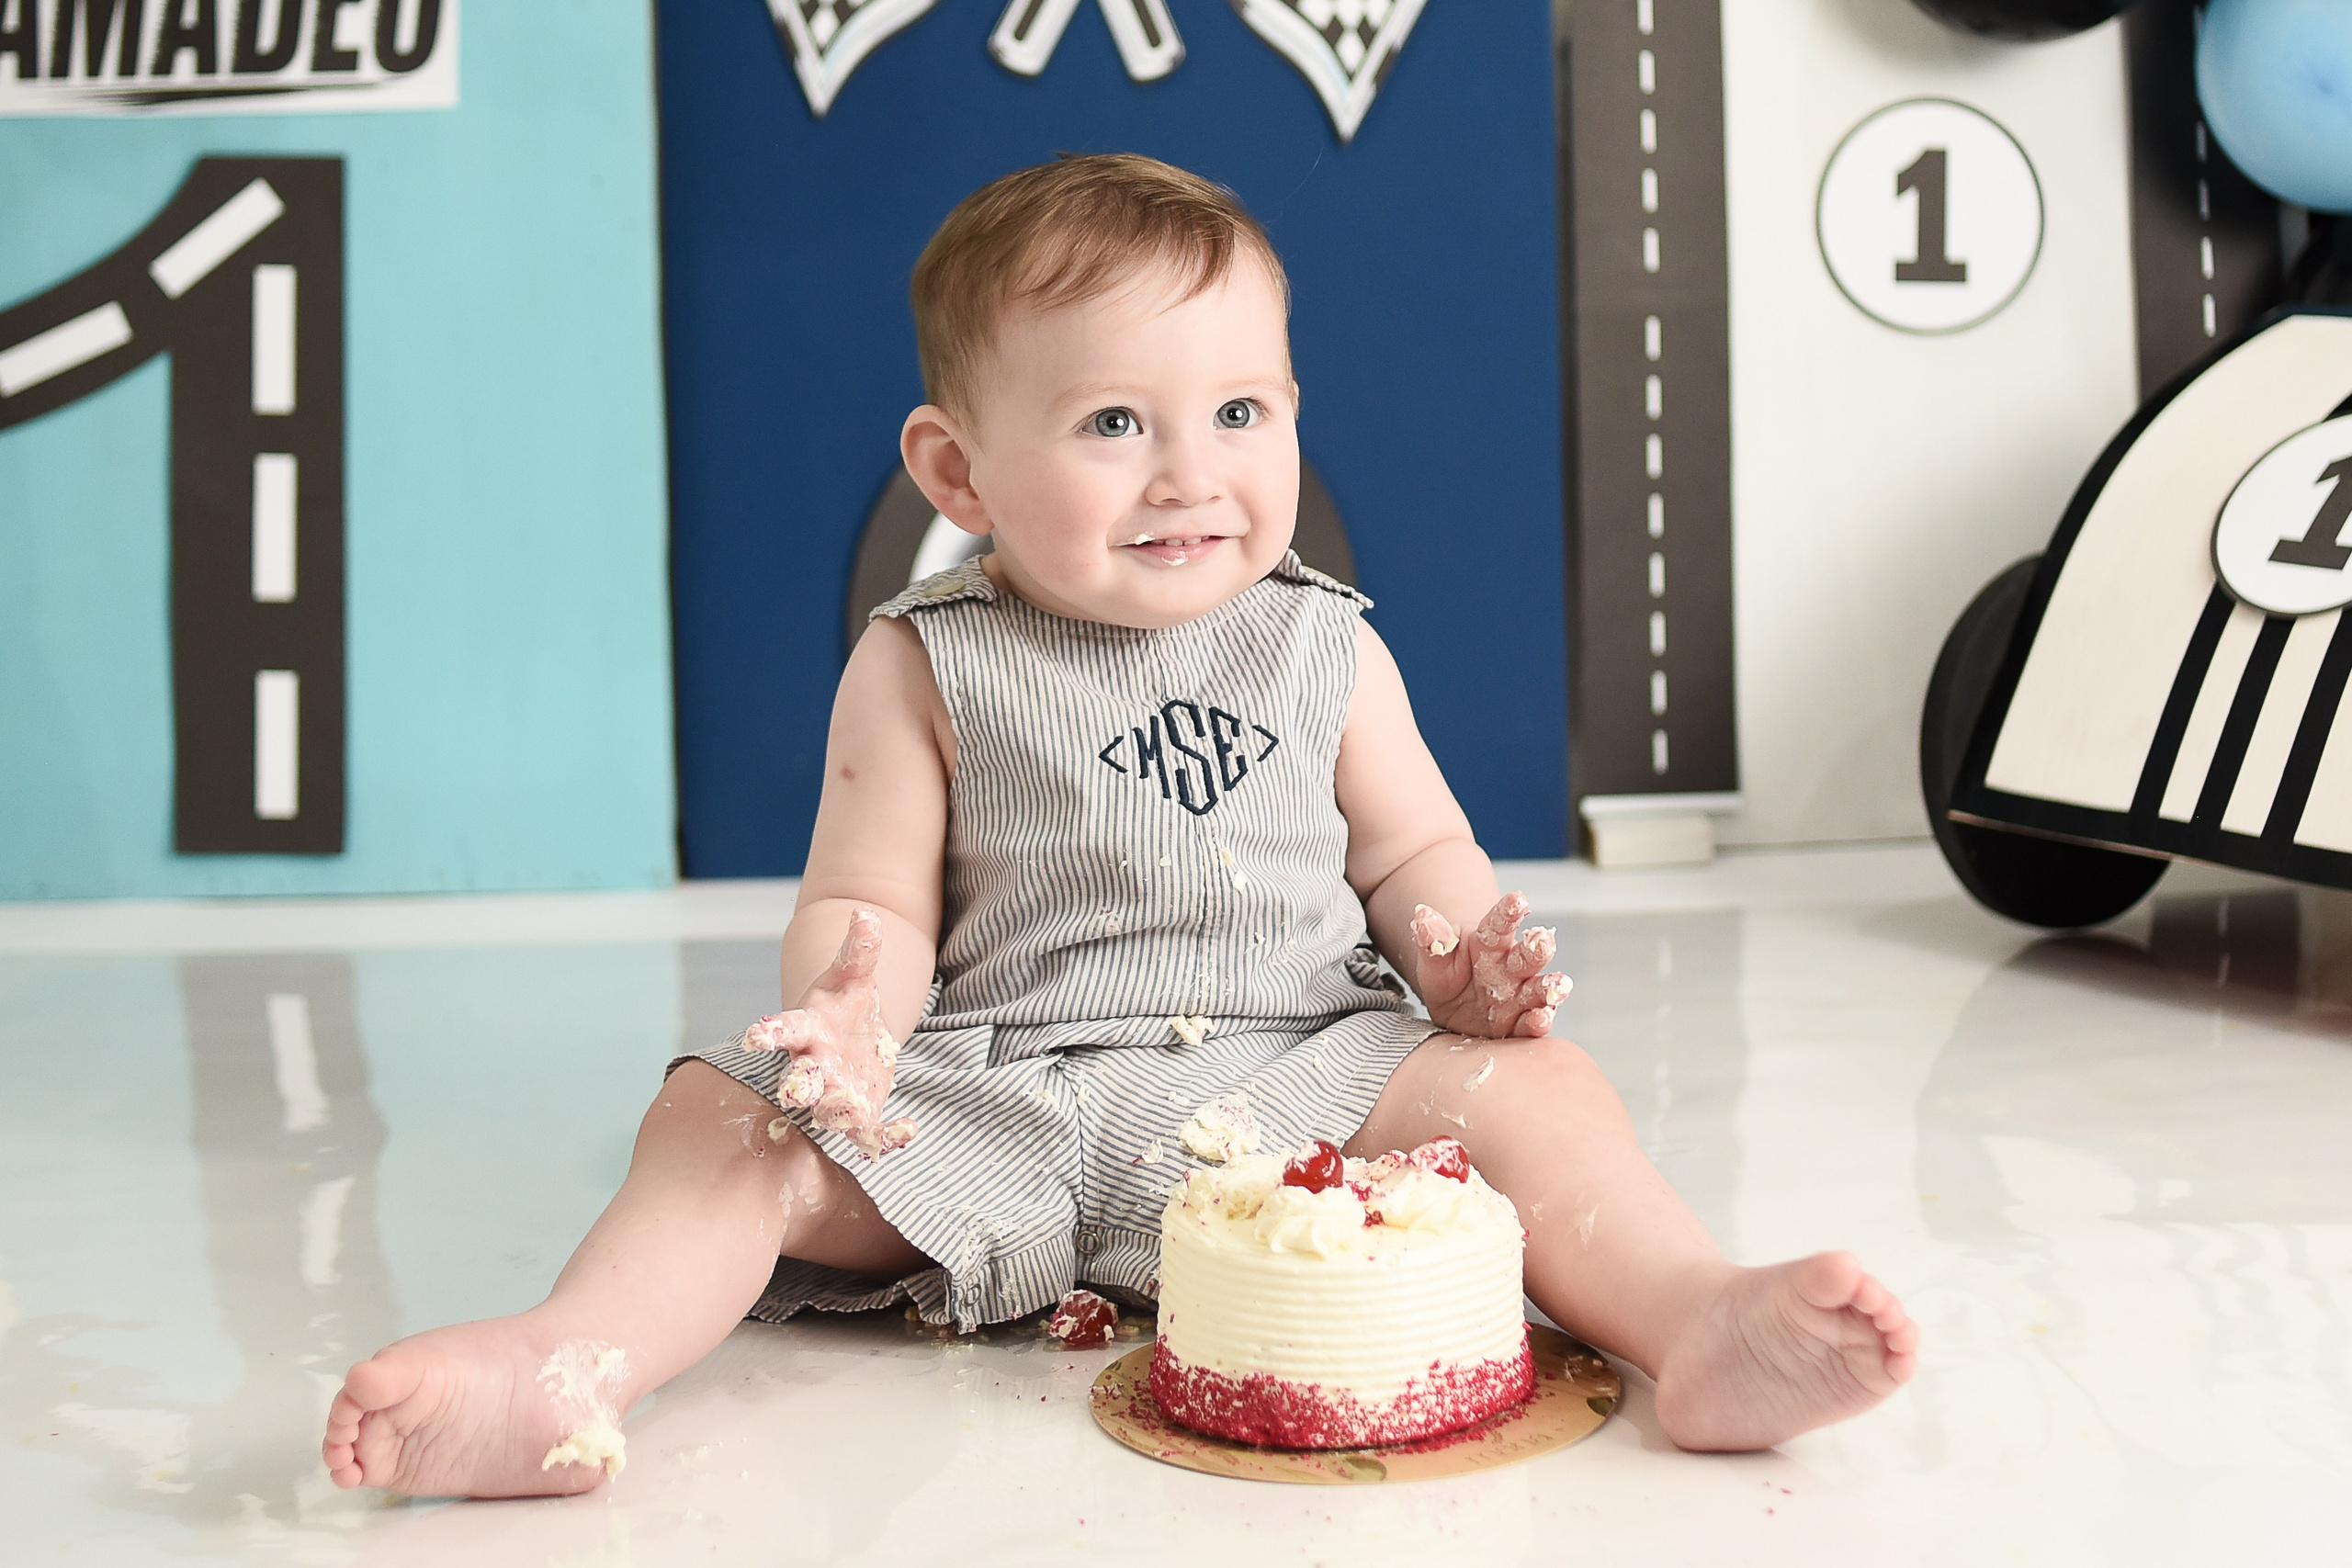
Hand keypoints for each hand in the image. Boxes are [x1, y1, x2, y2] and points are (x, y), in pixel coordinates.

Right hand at [743, 909, 918, 1158]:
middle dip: (797, 1089)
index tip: (753, 1038)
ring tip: (855, 1112)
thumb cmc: (844, 1003)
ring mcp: (835, 1094)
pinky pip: (870, 1132)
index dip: (767, 1034)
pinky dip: (886, 1137)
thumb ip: (860, 949)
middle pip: (799, 1082)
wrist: (857, 1036)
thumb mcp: (853, 974)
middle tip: (796, 1095)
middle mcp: (813, 1068)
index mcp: (806, 1031)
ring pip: (830, 1112)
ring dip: (839, 1114)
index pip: (782, 1031)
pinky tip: (908, 1130)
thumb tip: (866, 913)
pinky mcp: (861, 1112)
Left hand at [1407, 891, 1570, 1039]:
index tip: (1518, 898)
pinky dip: (1539, 1022)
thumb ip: (1432, 940)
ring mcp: (1519, 996)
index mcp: (1490, 943)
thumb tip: (1423, 916)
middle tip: (1544, 939)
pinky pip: (1530, 1023)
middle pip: (1528, 955)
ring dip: (1550, 986)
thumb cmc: (1446, 973)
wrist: (1452, 1010)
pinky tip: (1542, 1019)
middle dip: (1538, 947)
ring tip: (1559, 984)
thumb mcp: (1433, 958)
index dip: (1509, 910)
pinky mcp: (1519, 1023)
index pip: (1500, 923)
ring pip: (1539, 989)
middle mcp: (1510, 967)